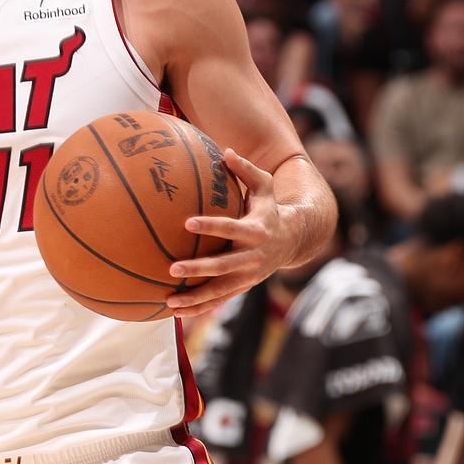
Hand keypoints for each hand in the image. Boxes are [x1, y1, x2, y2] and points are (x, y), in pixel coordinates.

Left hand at [167, 149, 300, 316]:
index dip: (211, 226)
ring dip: (195, 298)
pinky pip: (219, 300)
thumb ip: (245, 169)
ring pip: (220, 291)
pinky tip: (175, 312)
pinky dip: (199, 307)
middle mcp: (253, 256)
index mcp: (256, 230)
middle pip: (223, 266)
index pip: (231, 228)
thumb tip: (225, 151)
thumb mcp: (265, 185)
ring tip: (169, 301)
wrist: (294, 239)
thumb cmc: (271, 207)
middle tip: (172, 269)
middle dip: (198, 269)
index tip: (187, 222)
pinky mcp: (243, 286)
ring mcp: (248, 275)